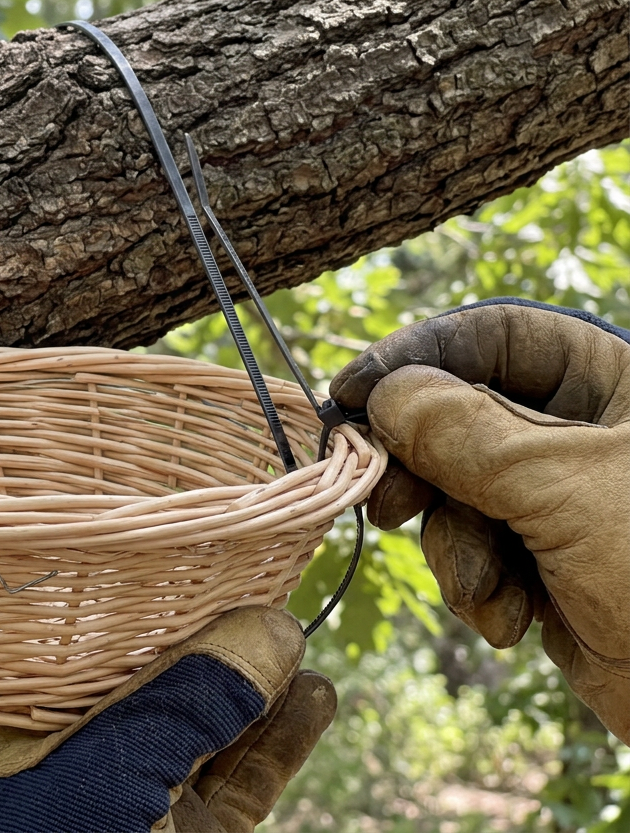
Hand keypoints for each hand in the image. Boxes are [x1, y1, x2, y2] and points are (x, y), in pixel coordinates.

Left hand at [0, 607, 334, 832]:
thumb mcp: (120, 773)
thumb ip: (189, 697)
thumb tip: (271, 626)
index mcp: (32, 744)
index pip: (95, 652)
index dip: (155, 607)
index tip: (213, 564)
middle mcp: (85, 769)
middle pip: (161, 684)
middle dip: (216, 643)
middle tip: (269, 593)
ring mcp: (144, 808)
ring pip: (211, 730)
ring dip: (261, 688)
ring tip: (300, 642)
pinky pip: (246, 781)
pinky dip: (283, 740)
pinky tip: (316, 698)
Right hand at [329, 298, 629, 741]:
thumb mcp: (564, 488)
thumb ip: (461, 433)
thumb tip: (383, 395)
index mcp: (616, 383)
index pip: (498, 334)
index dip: (418, 354)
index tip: (351, 393)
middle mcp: (587, 432)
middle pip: (462, 416)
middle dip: (424, 470)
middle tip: (386, 502)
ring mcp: (565, 499)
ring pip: (459, 492)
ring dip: (458, 546)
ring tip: (486, 588)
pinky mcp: (550, 562)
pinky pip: (478, 551)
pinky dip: (482, 586)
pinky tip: (515, 619)